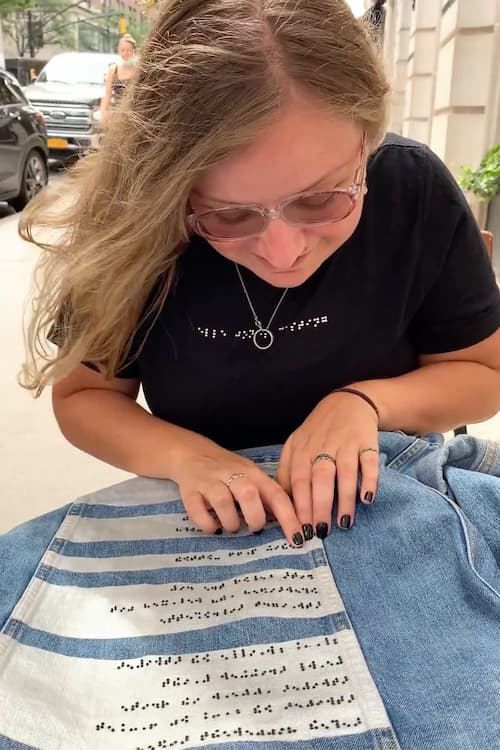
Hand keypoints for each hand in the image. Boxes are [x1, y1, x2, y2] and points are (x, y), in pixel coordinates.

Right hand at [173, 441, 304, 546]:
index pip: (276, 494)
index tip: (298, 538)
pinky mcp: (189, 491)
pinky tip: (213, 526)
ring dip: (231, 522)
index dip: (289, 517)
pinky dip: (207, 524)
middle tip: (254, 528)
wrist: (191, 453)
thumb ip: (266, 494)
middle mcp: (232, 474)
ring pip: (223, 503)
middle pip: (249, 495)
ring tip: (231, 526)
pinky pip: (197, 511)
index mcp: (253, 472)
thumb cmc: (228, 470)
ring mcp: (209, 481)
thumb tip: (290, 523)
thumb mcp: (251, 475)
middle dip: (255, 518)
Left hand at [276, 390, 378, 535]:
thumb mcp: (296, 444)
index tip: (301, 529)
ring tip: (343, 522)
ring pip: (344, 473)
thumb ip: (286, 470)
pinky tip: (367, 499)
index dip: (299, 505)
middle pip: (319, 479)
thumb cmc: (318, 431)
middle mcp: (323, 446)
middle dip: (319, 506)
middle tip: (321, 531)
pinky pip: (369, 462)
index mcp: (302, 449)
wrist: (348, 402)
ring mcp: (346, 443)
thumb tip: (279, 502)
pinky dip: (369, 480)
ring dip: (344, 499)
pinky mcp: (367, 442)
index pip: (298, 480)